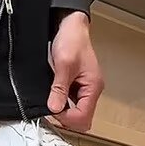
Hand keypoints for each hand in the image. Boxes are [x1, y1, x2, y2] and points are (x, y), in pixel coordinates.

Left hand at [47, 11, 103, 131]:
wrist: (71, 27)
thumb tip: (55, 108)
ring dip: (64, 112)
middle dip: (66, 118)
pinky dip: (62, 104)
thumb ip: (59, 88)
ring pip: (77, 112)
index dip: (67, 118)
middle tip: (51, 110)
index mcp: (93, 86)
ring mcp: (84, 89)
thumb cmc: (72, 40)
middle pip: (82, 118)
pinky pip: (71, 102)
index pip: (83, 116)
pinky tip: (53, 97)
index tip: (52, 111)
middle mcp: (91, 90)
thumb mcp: (63, 64)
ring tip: (51, 103)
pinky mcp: (77, 86)